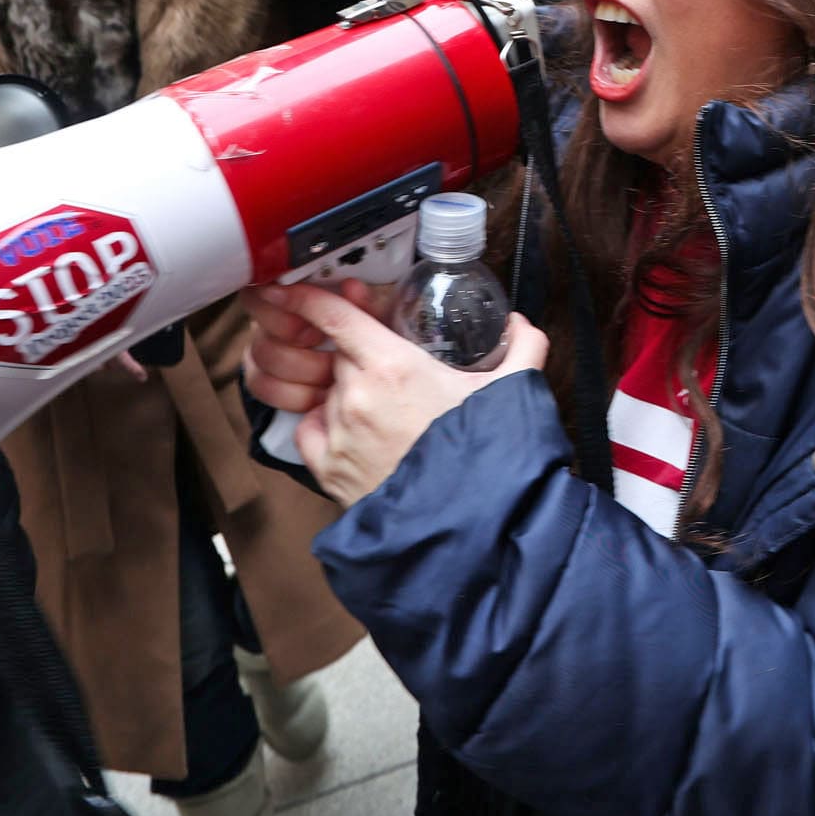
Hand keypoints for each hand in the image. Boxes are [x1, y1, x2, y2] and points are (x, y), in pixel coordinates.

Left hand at [249, 279, 546, 503]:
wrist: (471, 528)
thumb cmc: (486, 460)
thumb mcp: (513, 391)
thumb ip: (522, 347)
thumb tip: (518, 324)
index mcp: (393, 366)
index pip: (334, 315)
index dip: (308, 297)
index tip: (292, 287)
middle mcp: (356, 396)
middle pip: (339, 356)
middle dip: (361, 358)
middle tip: (394, 375)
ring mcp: (338, 434)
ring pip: (328, 395)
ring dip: (348, 396)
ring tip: (390, 418)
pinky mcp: (328, 470)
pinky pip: (311, 431)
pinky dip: (325, 427)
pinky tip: (359, 436)